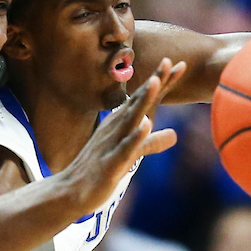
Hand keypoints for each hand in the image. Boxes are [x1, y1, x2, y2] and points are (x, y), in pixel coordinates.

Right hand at [60, 58, 184, 212]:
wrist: (70, 191)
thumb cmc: (100, 169)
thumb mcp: (131, 154)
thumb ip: (152, 143)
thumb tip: (174, 135)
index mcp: (121, 123)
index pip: (144, 98)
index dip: (162, 82)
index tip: (180, 64)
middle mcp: (116, 127)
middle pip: (139, 101)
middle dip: (154, 81)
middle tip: (169, 60)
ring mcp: (112, 143)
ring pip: (130, 118)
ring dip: (142, 100)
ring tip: (155, 81)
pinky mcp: (111, 163)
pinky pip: (124, 148)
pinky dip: (135, 136)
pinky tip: (145, 125)